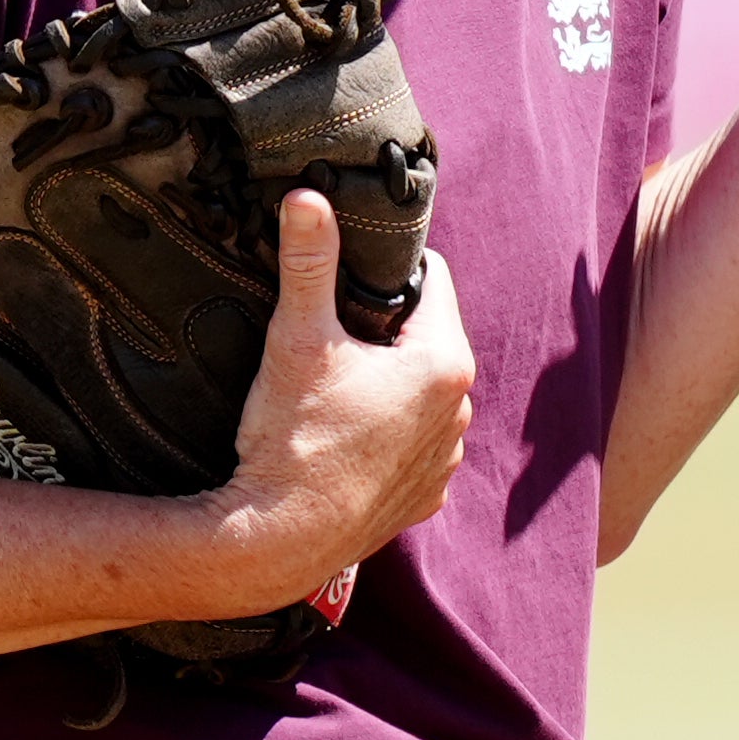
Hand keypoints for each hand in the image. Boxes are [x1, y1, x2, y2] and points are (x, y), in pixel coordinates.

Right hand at [202, 190, 475, 612]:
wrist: (277, 542)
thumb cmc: (291, 439)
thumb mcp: (297, 338)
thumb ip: (308, 264)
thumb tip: (307, 197)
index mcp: (444, 362)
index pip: (432, 281)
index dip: (386, 271)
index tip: (347, 280)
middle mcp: (461, 411)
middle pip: (427, 338)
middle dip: (386, 329)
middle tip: (330, 335)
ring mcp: (446, 459)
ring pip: (422, 394)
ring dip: (389, 385)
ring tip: (333, 391)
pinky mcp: (423, 498)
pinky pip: (413, 446)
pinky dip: (386, 437)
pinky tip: (343, 438)